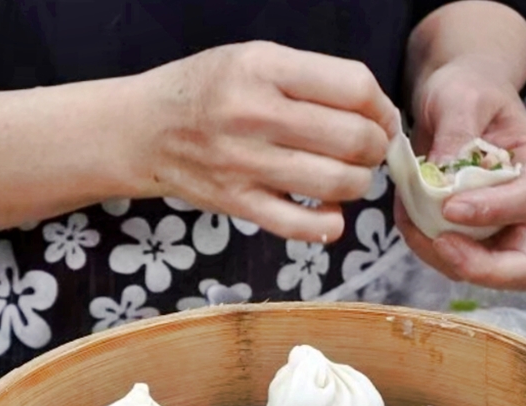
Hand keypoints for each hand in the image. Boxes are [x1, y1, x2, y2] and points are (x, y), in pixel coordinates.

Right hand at [124, 42, 398, 242]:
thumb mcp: (255, 59)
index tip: (380, 117)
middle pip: (354, 139)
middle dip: (375, 147)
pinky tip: (329, 211)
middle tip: (367, 149)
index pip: (355, 87)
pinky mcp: (238, 204)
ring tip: (347, 175)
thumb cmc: (209, 90)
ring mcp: (245, 164)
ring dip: (358, 183)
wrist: (144, 130)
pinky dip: (330, 224)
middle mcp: (255, 115)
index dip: (381, 107)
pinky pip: (304, 227)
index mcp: (264, 68)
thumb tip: (377, 113)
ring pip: (338, 183)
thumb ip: (313, 79)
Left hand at [397, 56, 525, 289]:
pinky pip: (449, 259)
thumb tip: (444, 173)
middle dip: (481, 267)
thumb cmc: (468, 88)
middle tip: (440, 244)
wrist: (454, 97)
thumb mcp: (461, 95)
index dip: (492, 213)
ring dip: (439, 255)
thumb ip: (456, 131)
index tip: (450, 207)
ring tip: (409, 216)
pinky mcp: (470, 236)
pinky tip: (406, 213)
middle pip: (523, 266)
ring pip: (481, 271)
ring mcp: (499, 227)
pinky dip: (423, 245)